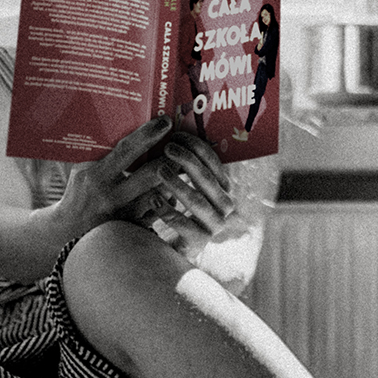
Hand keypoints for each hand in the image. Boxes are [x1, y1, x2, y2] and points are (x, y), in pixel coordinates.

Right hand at [60, 116, 176, 232]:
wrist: (69, 231)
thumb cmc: (77, 193)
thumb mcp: (81, 170)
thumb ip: (98, 152)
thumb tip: (116, 124)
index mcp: (96, 176)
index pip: (126, 151)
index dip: (147, 135)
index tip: (165, 122)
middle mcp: (112, 195)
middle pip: (151, 173)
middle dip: (171, 157)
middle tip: (182, 144)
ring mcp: (124, 215)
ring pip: (160, 193)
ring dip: (173, 177)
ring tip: (183, 163)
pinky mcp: (134, 228)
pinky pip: (160, 211)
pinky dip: (169, 198)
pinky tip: (173, 188)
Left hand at [143, 131, 234, 256]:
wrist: (169, 249)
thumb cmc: (171, 209)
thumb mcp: (178, 185)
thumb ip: (179, 165)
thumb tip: (165, 128)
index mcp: (221, 187)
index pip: (214, 162)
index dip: (196, 147)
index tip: (176, 134)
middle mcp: (223, 206)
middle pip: (207, 180)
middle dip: (188, 161)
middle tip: (167, 148)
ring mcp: (213, 226)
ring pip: (198, 203)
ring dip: (179, 184)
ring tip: (159, 170)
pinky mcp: (199, 243)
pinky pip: (186, 227)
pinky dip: (170, 212)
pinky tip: (154, 201)